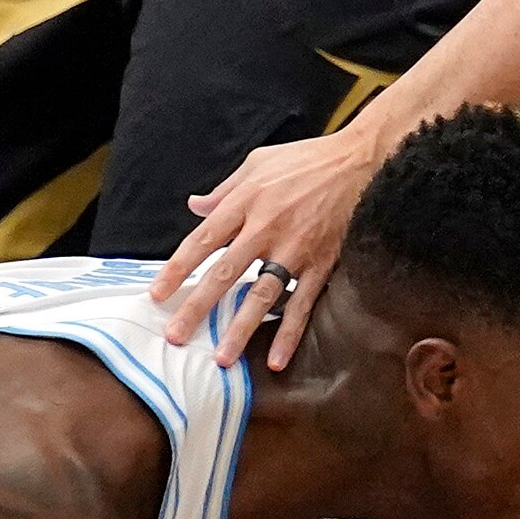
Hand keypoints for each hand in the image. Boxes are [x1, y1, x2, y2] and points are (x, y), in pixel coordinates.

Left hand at [155, 127, 382, 365]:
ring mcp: (296, 248)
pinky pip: (303, 302)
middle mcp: (266, 227)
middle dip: (197, 307)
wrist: (361, 160)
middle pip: (225, 273)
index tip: (158, 295)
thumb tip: (195, 206)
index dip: (177, 269)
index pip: (202, 240)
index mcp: (246, 201)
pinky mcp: (322, 261)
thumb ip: (224, 189)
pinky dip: (290, 332)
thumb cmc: (307, 159)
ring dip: (240, 329)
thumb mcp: (258, 163)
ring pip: (261, 295)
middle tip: (176, 336)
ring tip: (221, 359)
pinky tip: (278, 359)